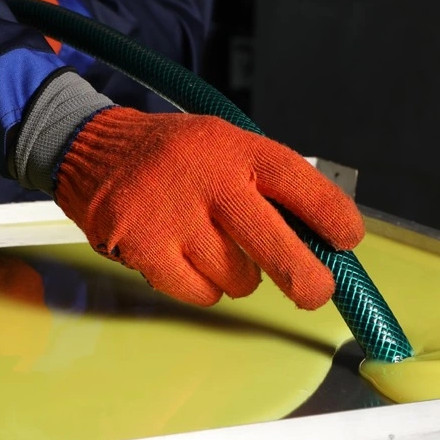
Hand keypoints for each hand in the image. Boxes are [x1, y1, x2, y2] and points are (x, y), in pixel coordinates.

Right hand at [54, 107, 364, 309]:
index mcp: (235, 149)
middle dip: (307, 280)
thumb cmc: (172, 157)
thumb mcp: (223, 145)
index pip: (299, 182)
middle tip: (315, 291)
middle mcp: (208, 181)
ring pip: (238, 279)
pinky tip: (188, 261)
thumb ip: (265, 185)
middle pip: (276, 248)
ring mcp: (174, 218)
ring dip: (239, 276)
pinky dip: (204, 288)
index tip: (348, 239)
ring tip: (215, 249)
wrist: (91, 152)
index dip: (332, 215)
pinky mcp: (145, 248)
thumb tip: (316, 240)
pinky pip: (201, 294)